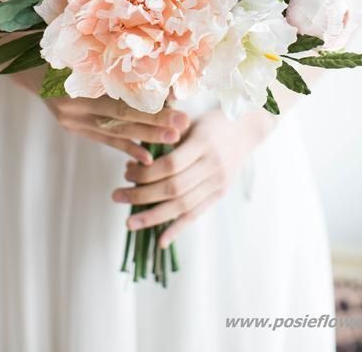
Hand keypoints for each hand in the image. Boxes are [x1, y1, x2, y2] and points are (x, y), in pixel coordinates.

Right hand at [9, 64, 190, 164]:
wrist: (26, 64)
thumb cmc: (61, 48)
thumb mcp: (84, 47)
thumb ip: (111, 58)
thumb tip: (154, 64)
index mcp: (77, 84)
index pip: (120, 101)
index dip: (149, 107)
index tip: (177, 107)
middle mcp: (74, 105)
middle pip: (121, 118)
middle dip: (154, 124)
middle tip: (182, 126)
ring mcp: (71, 119)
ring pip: (114, 131)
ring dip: (145, 136)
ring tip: (173, 139)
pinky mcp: (72, 127)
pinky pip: (102, 138)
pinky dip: (125, 146)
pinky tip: (145, 158)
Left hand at [112, 106, 272, 246]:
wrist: (244, 130)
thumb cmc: (210, 122)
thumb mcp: (189, 121)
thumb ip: (166, 136)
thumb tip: (135, 155)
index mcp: (203, 143)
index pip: (171, 164)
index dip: (146, 172)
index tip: (126, 172)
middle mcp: (212, 166)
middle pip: (174, 188)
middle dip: (142, 196)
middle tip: (117, 196)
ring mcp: (217, 183)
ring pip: (183, 206)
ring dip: (153, 217)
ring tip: (130, 223)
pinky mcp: (219, 195)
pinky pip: (196, 215)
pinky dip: (177, 229)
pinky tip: (160, 241)